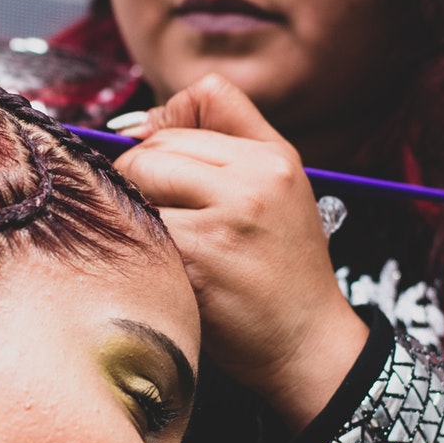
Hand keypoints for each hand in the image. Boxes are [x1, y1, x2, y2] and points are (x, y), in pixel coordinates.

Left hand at [113, 74, 367, 430]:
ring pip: (140, 178)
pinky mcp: (198, 256)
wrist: (309, 346)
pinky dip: (138, 242)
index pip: (204, 95)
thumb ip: (223, 149)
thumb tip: (137, 128)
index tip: (159, 153)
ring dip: (134, 208)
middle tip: (153, 213)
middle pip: (159, 142)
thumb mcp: (276, 194)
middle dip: (139, 172)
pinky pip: (140, 225)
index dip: (169, 117)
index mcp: (275, 156)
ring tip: (159, 240)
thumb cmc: (280, 272)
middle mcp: (256, 177)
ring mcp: (228, 216)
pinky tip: (160, 266)